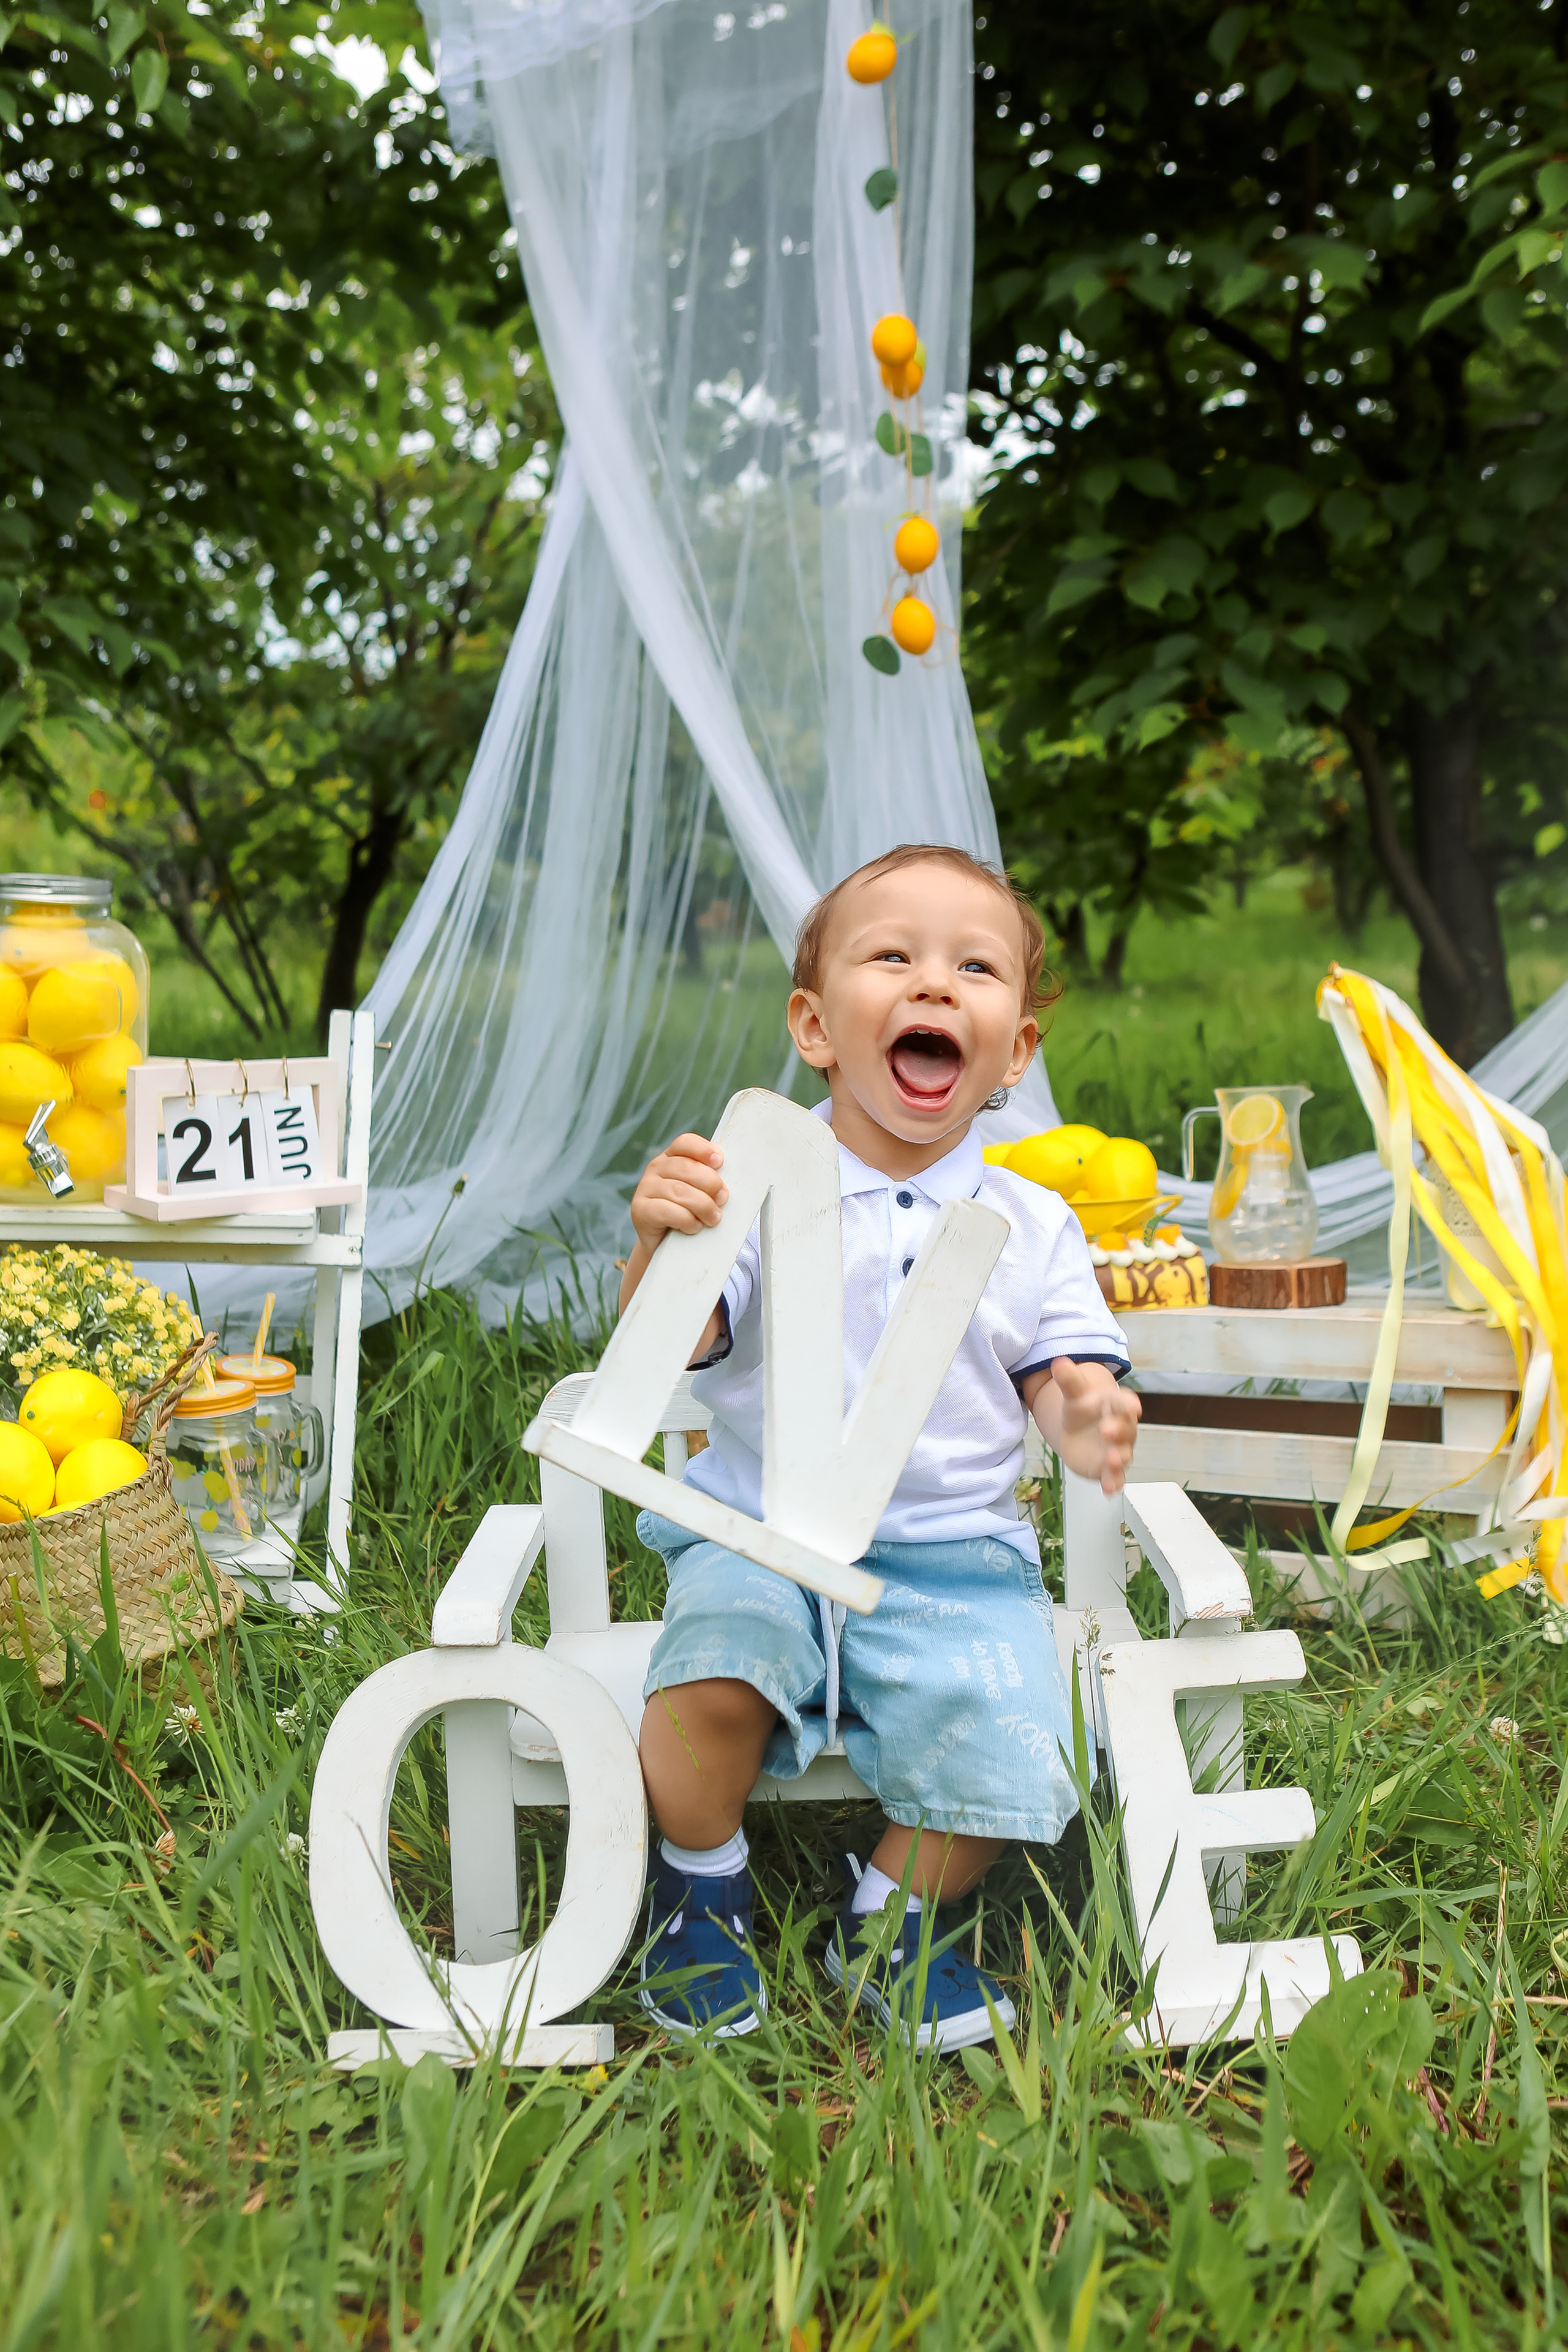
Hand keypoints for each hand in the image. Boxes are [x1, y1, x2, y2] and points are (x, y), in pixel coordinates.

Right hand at [628, 1133, 727, 1256]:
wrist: (664, 1245)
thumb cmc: (687, 1213)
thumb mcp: (699, 1192)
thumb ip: (709, 1181)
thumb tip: (726, 1185)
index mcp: (671, 1157)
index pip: (685, 1143)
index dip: (703, 1150)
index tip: (719, 1162)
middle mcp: (655, 1168)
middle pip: (686, 1167)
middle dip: (710, 1184)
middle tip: (722, 1200)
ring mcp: (644, 1188)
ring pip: (680, 1191)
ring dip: (703, 1206)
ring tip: (713, 1218)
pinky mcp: (640, 1210)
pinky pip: (669, 1211)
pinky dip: (687, 1220)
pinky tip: (694, 1227)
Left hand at [1049, 1358, 1140, 1495]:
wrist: (1079, 1429)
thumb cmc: (1083, 1408)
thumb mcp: (1074, 1393)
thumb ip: (1069, 1380)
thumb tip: (1058, 1363)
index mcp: (1115, 1406)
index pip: (1125, 1403)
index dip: (1128, 1404)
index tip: (1132, 1406)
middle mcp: (1121, 1430)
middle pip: (1125, 1430)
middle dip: (1118, 1430)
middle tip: (1107, 1429)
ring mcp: (1116, 1451)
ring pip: (1123, 1456)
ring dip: (1119, 1459)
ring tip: (1112, 1460)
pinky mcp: (1107, 1470)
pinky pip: (1115, 1478)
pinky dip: (1114, 1484)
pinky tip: (1109, 1490)